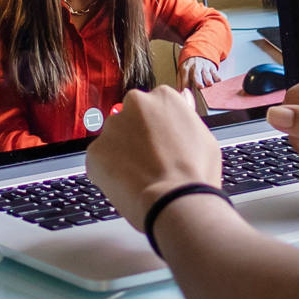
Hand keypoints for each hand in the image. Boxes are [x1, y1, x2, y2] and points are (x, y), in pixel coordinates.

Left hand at [86, 86, 222, 230]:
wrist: (174, 201)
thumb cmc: (195, 173)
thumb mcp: (203, 136)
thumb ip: (185, 116)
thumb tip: (183, 98)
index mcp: (164, 97)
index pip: (155, 107)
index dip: (159, 130)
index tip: (163, 145)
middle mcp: (135, 103)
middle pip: (132, 119)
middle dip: (137, 137)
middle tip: (151, 161)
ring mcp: (112, 126)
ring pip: (115, 140)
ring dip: (123, 155)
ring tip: (142, 177)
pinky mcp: (95, 150)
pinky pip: (100, 161)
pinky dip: (109, 173)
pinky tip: (128, 185)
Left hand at [177, 57, 220, 89]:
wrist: (199, 50)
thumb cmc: (189, 63)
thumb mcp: (181, 69)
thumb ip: (180, 80)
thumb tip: (179, 91)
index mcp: (186, 68)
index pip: (185, 78)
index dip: (185, 85)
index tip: (186, 92)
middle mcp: (195, 67)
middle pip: (196, 74)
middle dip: (198, 81)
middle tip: (200, 86)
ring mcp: (204, 66)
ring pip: (206, 73)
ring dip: (208, 78)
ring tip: (209, 83)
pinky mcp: (211, 66)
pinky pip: (215, 72)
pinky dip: (217, 77)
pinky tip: (218, 81)